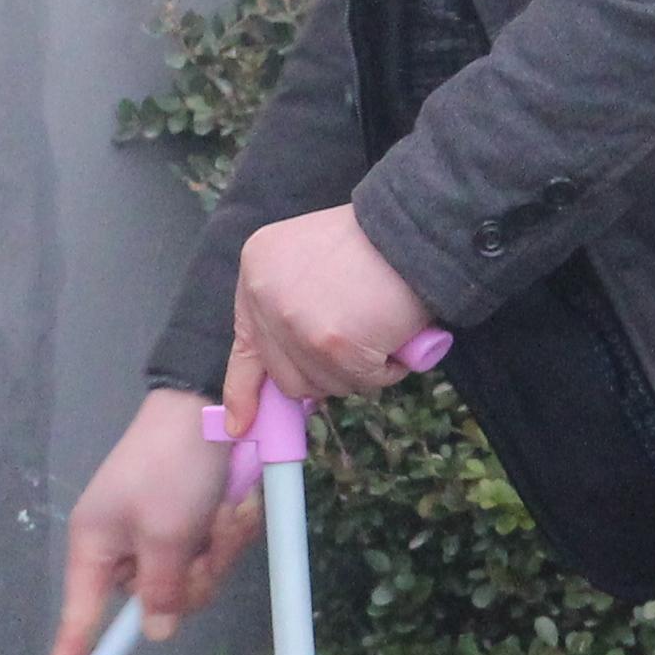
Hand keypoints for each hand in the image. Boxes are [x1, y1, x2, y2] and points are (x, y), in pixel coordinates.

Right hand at [44, 387, 250, 654]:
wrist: (207, 404)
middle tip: (209, 539)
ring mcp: (159, 537)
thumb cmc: (171, 465)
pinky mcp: (189, 524)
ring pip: (194, 580)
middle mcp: (123, 547)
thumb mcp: (165, 532)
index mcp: (96, 547)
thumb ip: (160, 588)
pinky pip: (212, 554)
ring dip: (219, 549)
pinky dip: (229, 532)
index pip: (78, 617)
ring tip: (225, 510)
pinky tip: (234, 503)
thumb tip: (154, 632)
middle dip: (193, 576)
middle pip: (156, 604)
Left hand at [223, 206, 433, 423]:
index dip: (244, 390)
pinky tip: (394, 336)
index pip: (245, 345)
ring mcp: (295, 323)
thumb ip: (289, 304)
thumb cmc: (373, 242)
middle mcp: (264, 296)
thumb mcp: (309, 257)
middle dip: (325, 373)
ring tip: (379, 328)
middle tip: (357, 347)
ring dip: (359, 370)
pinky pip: (361, 383)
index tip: (240, 426)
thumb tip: (284, 380)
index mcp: (255, 269)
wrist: (414, 228)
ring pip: (325, 385)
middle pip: (288, 378)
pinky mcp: (331, 345)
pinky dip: (386, 369)